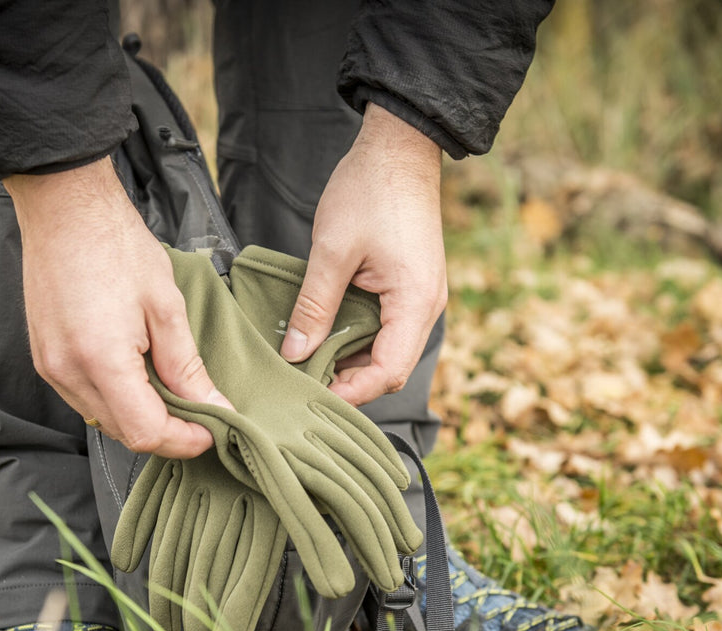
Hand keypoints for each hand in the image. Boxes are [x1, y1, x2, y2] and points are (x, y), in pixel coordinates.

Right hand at [4, 158, 231, 457]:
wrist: (64, 210)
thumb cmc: (116, 245)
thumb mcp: (166, 306)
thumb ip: (187, 366)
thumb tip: (212, 407)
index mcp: (101, 360)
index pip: (146, 432)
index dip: (184, 441)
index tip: (213, 430)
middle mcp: (68, 373)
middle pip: (124, 434)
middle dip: (167, 434)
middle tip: (202, 418)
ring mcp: (51, 368)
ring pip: (104, 420)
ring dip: (141, 418)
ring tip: (174, 396)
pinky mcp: (45, 359)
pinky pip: (85, 399)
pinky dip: (117, 400)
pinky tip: (140, 378)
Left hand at [281, 103, 446, 406]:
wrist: (399, 148)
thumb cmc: (369, 191)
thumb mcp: (332, 250)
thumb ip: (314, 306)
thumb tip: (294, 354)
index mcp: (415, 302)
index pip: (388, 373)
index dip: (351, 391)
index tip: (310, 391)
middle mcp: (427, 307)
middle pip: (389, 368)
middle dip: (348, 379)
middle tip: (301, 379)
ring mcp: (422, 298)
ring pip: (387, 350)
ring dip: (351, 359)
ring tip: (308, 358)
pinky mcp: (411, 287)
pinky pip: (387, 328)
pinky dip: (358, 337)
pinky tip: (326, 332)